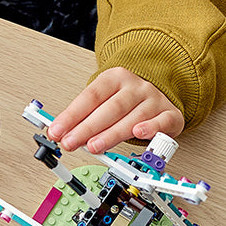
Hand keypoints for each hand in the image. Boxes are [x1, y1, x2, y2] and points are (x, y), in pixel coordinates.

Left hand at [47, 68, 183, 153]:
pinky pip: (162, 121)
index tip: (56, 131)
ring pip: (132, 118)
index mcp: (115, 78)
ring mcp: (153, 100)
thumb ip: (84, 116)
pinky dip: (151, 128)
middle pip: (110, 108)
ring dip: (111, 134)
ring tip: (94, 147)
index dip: (72, 115)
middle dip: (87, 128)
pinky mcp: (169, 115)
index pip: (90, 97)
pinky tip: (138, 134)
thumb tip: (60, 133)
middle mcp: (135, 87)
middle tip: (70, 143)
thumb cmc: (126, 101)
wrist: (160, 92)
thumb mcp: (102, 101)